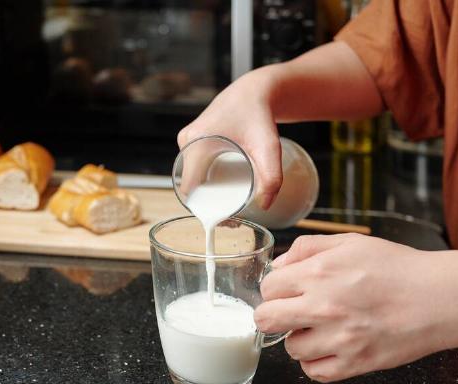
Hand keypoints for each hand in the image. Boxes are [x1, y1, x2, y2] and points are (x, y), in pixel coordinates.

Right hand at [178, 69, 281, 208]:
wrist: (255, 90)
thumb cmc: (260, 114)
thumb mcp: (269, 147)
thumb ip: (271, 177)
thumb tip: (266, 205)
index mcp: (195, 144)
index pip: (189, 189)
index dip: (204, 208)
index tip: (224, 218)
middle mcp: (187, 141)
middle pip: (191, 184)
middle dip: (208, 204)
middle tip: (232, 215)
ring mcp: (188, 139)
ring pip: (191, 176)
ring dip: (206, 192)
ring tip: (230, 203)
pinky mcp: (193, 138)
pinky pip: (192, 166)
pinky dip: (204, 180)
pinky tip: (221, 189)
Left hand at [253, 234, 457, 381]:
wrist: (439, 299)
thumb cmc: (396, 269)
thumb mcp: (350, 243)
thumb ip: (306, 249)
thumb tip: (278, 266)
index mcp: (319, 273)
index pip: (268, 288)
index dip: (275, 289)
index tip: (287, 292)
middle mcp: (324, 306)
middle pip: (266, 320)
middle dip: (272, 316)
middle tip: (288, 314)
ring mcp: (339, 338)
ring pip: (290, 348)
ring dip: (300, 340)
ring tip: (321, 329)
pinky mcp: (354, 363)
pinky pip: (313, 372)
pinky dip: (316, 363)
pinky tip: (330, 347)